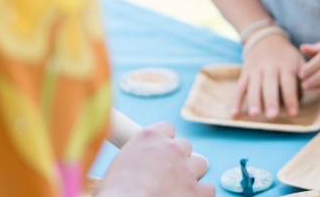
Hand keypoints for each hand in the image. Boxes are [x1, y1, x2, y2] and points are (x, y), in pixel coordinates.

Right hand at [96, 122, 212, 196]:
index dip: (162, 143)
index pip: (166, 129)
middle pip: (184, 147)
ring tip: (175, 190)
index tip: (157, 155)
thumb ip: (133, 159)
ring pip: (199, 164)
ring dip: (191, 175)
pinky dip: (199, 195)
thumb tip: (135, 168)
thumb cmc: (112, 193)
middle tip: (163, 178)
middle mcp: (172, 148)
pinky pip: (207, 189)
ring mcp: (187, 169)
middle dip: (177, 160)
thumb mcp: (116, 166)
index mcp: (149, 137)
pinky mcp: (198, 191)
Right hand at [235, 32, 303, 118]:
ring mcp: (256, 70)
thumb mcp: (298, 60)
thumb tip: (314, 89)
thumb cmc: (287, 57)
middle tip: (272, 116)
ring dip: (253, 101)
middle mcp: (270, 67)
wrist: (266, 39)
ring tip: (255, 115)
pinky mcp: (245, 73)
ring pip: (254, 86)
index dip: (290, 98)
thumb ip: (305, 75)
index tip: (293, 113)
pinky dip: (235, 101)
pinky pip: (239, 87)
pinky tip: (234, 114)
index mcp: (286, 65)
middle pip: (270, 85)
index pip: (289, 83)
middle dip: (271, 101)